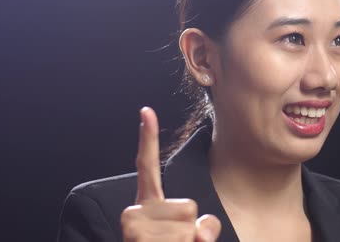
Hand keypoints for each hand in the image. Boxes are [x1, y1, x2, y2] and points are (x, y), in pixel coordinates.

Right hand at [121, 107, 220, 241]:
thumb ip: (196, 229)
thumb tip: (203, 229)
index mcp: (145, 210)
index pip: (147, 168)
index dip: (148, 139)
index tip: (146, 110)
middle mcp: (135, 213)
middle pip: (190, 207)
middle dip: (193, 233)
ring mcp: (136, 226)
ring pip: (192, 225)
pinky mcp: (138, 235)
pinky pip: (189, 237)